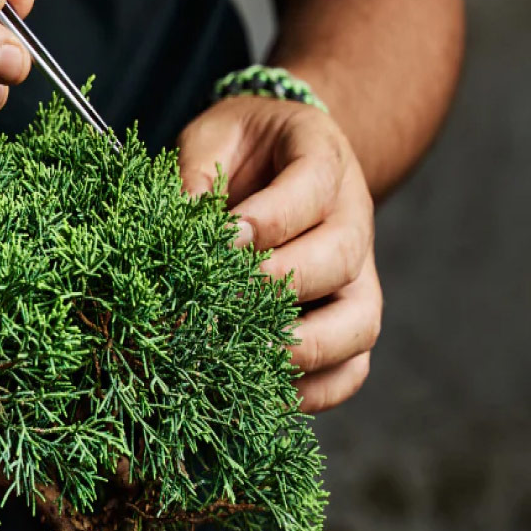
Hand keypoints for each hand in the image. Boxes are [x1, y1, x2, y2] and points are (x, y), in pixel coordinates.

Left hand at [179, 96, 379, 412]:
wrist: (279, 165)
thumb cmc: (241, 153)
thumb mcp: (214, 138)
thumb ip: (195, 171)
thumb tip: (171, 230)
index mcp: (323, 159)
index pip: (312, 187)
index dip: (270, 218)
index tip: (225, 240)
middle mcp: (353, 220)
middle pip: (339, 259)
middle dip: (278, 288)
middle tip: (221, 307)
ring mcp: (358, 278)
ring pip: (359, 324)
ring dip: (302, 350)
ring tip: (240, 360)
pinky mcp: (348, 325)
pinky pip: (351, 370)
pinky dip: (313, 392)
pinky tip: (258, 392)